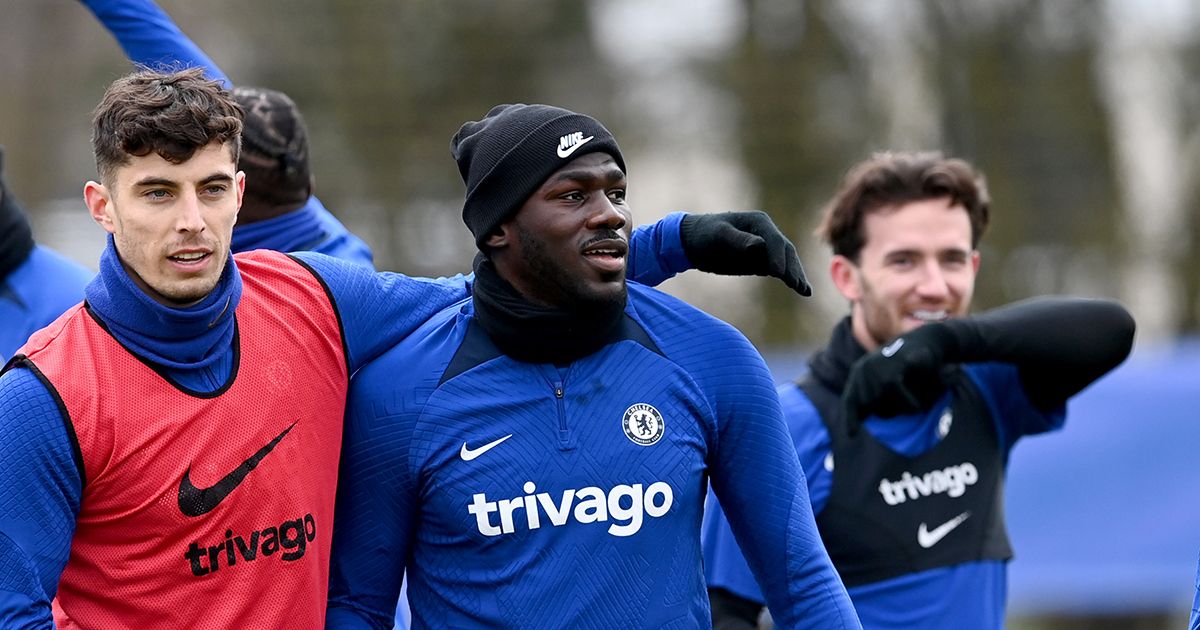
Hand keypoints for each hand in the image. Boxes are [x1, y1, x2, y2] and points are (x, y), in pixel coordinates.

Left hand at [680, 211, 811, 295]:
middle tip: (797, 285)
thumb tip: (759, 245)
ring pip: (786, 262)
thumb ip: (738, 240)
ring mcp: (766, 248)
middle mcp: (767, 233)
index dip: (777, 257)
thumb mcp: (719, 235)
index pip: (774, 240)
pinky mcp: (762, 261)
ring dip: (796, 275)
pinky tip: (800, 289)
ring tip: (805, 291)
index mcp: (759, 222)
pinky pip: (779, 270)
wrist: (693, 243)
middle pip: (786, 251)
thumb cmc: (704, 234)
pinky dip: (789, 279)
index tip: (778, 273)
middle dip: (792, 268)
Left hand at [841, 325, 950, 434]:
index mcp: (859, 374)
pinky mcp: (892, 363)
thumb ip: (878, 397)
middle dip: (891, 412)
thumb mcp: (890, 382)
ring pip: (883, 403)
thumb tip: (867, 416)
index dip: (851, 418)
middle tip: (910, 405)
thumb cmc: (910, 366)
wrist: (927, 341)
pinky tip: (920, 404)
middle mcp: (863, 370)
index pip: (851, 400)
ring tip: (917, 404)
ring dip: (903, 409)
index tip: (852, 435)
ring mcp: (876, 366)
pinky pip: (896, 392)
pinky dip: (910, 403)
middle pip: (870, 407)